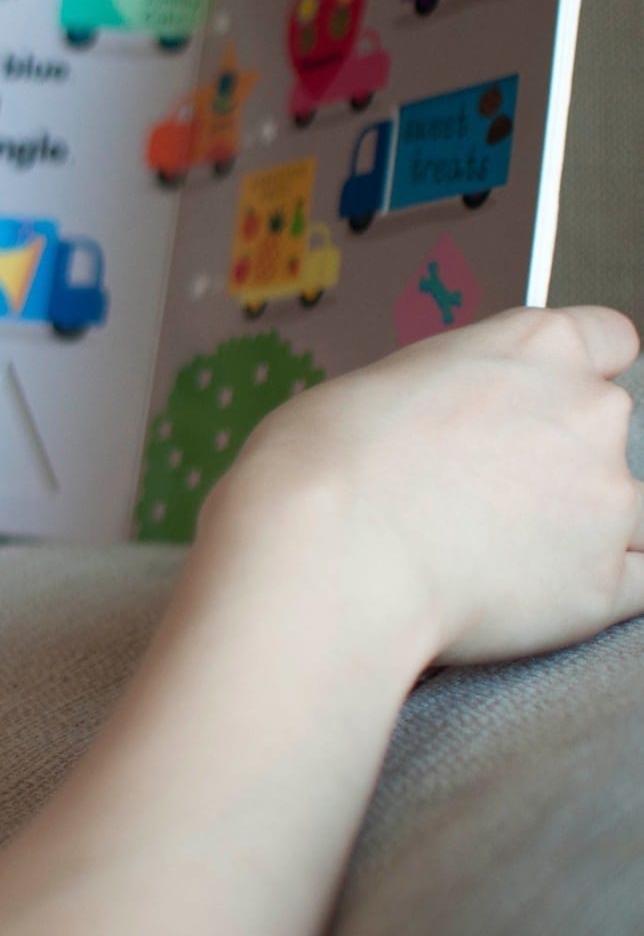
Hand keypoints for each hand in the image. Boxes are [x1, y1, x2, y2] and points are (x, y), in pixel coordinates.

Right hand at [205, 305, 643, 667]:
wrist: (330, 549)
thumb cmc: (324, 465)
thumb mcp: (371, 387)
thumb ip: (439, 401)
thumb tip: (430, 438)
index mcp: (531, 345)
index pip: (608, 338)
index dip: (577, 373)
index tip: (549, 400)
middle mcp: (587, 410)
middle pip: (608, 428)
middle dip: (561, 458)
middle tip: (482, 492)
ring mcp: (607, 498)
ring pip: (631, 511)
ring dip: (582, 527)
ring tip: (499, 554)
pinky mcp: (607, 582)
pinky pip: (640, 583)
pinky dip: (598, 591)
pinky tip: (538, 597)